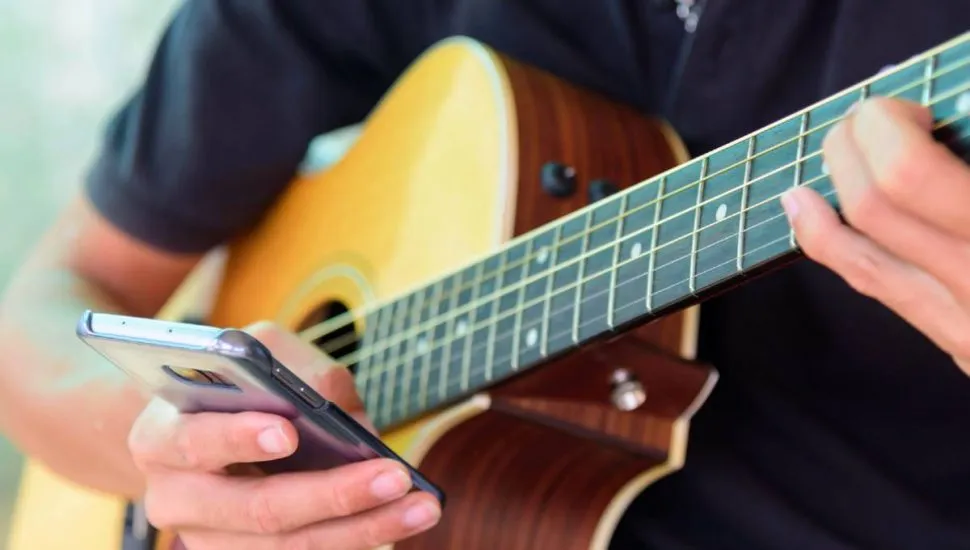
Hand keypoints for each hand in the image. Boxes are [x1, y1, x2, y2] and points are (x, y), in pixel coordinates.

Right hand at [127, 322, 441, 548]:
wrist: (195, 432)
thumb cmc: (234, 383)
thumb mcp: (257, 351)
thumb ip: (295, 368)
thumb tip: (342, 410)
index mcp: (161, 437)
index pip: (196, 441)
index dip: (239, 439)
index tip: (289, 432)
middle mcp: (175, 499)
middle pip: (256, 509)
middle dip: (333, 494)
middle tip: (395, 476)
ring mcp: (208, 541)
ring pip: (288, 547)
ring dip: (363, 529)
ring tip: (421, 505)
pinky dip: (355, 540)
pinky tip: (399, 520)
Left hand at [781, 96, 969, 376]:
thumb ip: (963, 164)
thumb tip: (928, 120)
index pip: (905, 177)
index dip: (887, 127)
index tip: (903, 108)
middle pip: (872, 208)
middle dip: (852, 148)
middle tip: (864, 120)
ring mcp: (966, 327)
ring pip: (862, 260)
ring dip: (833, 194)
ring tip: (831, 153)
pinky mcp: (960, 343)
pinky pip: (879, 287)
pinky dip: (834, 242)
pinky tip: (809, 212)